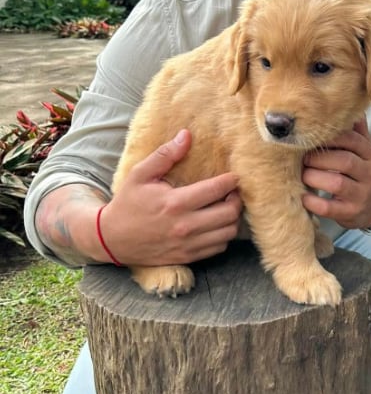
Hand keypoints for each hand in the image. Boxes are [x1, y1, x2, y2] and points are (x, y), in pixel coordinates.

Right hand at [101, 129, 242, 265]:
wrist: (112, 239)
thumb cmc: (127, 203)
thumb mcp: (140, 174)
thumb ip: (164, 155)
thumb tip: (186, 136)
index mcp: (175, 203)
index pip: (217, 189)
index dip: (231, 181)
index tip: (234, 176)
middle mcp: (185, 226)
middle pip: (229, 213)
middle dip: (236, 199)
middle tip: (233, 192)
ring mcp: (188, 244)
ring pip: (228, 233)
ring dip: (232, 218)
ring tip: (226, 207)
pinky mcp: (188, 257)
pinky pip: (219, 247)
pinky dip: (223, 235)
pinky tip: (216, 224)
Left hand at [301, 118, 370, 229]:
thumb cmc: (363, 173)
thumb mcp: (364, 152)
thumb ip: (356, 132)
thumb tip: (348, 104)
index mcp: (370, 155)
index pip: (352, 140)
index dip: (331, 138)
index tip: (312, 137)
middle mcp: (369, 174)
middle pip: (344, 161)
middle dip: (319, 159)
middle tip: (303, 158)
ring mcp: (361, 195)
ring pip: (337, 183)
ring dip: (315, 178)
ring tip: (304, 175)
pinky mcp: (351, 213)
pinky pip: (331, 208)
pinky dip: (314, 202)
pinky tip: (305, 197)